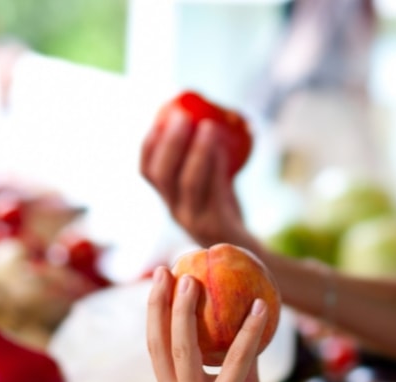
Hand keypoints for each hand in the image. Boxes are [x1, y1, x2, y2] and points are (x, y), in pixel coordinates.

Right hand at [140, 109, 255, 251]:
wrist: (248, 251)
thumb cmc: (228, 212)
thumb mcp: (213, 185)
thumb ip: (208, 160)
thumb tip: (211, 117)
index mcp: (170, 199)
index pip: (147, 172)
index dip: (149, 145)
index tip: (160, 118)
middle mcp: (176, 211)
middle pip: (162, 175)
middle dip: (171, 143)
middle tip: (184, 116)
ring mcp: (195, 221)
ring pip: (188, 183)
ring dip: (198, 151)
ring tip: (209, 125)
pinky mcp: (217, 226)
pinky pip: (214, 193)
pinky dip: (217, 166)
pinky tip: (224, 147)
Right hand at [146, 267, 295, 381]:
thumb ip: (236, 362)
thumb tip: (246, 321)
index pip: (155, 350)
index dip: (154, 314)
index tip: (160, 282)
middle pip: (159, 343)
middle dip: (159, 302)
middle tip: (167, 269)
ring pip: (185, 347)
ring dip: (187, 308)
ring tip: (197, 278)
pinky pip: (237, 358)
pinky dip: (249, 330)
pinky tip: (260, 306)